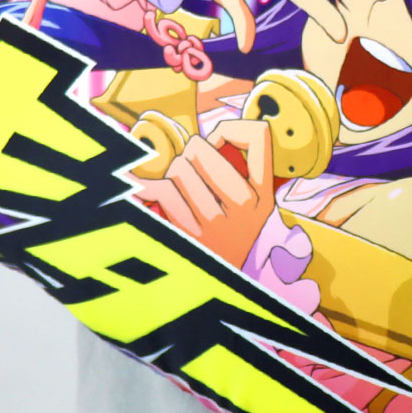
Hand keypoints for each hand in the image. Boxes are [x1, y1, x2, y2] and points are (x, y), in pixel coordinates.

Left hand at [132, 120, 273, 266]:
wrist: (220, 284)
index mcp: (264, 192)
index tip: (219, 140)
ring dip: (172, 174)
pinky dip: (148, 188)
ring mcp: (218, 221)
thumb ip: (238, 169)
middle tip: (192, 169)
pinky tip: (147, 190)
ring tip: (180, 188)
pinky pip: (161, 191)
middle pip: (202, 148)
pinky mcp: (190, 234)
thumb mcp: (250, 205)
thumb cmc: (227, 233)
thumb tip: (209, 136)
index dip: (229, 129)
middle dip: (190, 153)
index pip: (258, 135)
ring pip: (178, 169)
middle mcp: (247, 205)